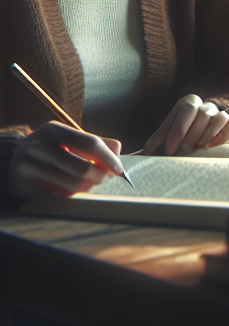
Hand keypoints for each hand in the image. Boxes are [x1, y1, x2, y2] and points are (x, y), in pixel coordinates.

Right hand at [8, 121, 123, 199]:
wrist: (12, 161)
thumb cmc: (49, 149)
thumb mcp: (67, 139)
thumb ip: (94, 142)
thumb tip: (118, 152)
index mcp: (54, 130)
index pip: (91, 143)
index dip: (108, 158)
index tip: (118, 170)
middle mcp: (39, 146)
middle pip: (82, 169)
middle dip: (98, 177)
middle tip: (101, 179)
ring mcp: (29, 166)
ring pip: (71, 185)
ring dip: (86, 188)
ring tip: (87, 184)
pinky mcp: (23, 186)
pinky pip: (56, 196)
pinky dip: (69, 195)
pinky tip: (69, 190)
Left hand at [142, 95, 228, 155]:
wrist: (208, 152)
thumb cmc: (181, 148)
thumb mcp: (167, 143)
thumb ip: (157, 144)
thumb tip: (140, 155)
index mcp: (189, 105)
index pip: (187, 107)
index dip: (178, 128)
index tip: (169, 149)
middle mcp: (208, 107)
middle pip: (204, 113)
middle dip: (192, 135)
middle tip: (184, 152)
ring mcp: (225, 115)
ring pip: (220, 117)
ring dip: (208, 136)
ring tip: (199, 152)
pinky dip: (227, 133)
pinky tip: (214, 148)